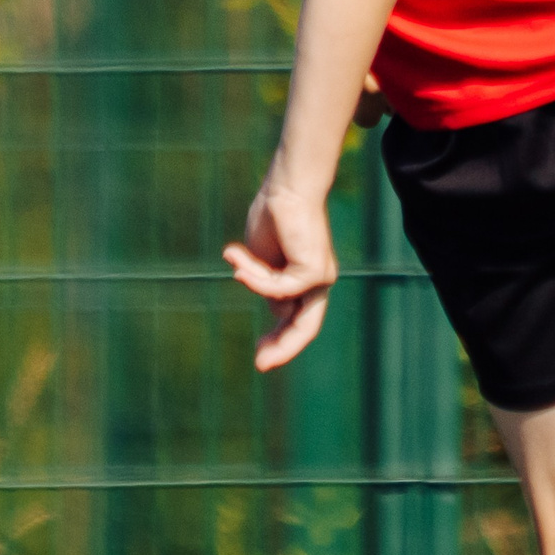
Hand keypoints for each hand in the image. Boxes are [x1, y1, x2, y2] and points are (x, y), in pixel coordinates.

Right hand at [224, 170, 337, 371]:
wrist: (287, 189)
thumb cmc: (274, 219)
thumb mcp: (266, 261)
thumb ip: (270, 286)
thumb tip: (278, 313)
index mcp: (307, 282)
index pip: (298, 322)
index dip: (280, 341)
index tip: (259, 355)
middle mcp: (319, 282)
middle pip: (305, 328)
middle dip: (282, 348)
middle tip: (260, 365)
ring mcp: (320, 277)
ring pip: (283, 306)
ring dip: (252, 281)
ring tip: (235, 258)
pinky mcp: (314, 270)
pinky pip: (277, 287)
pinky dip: (254, 276)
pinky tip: (237, 256)